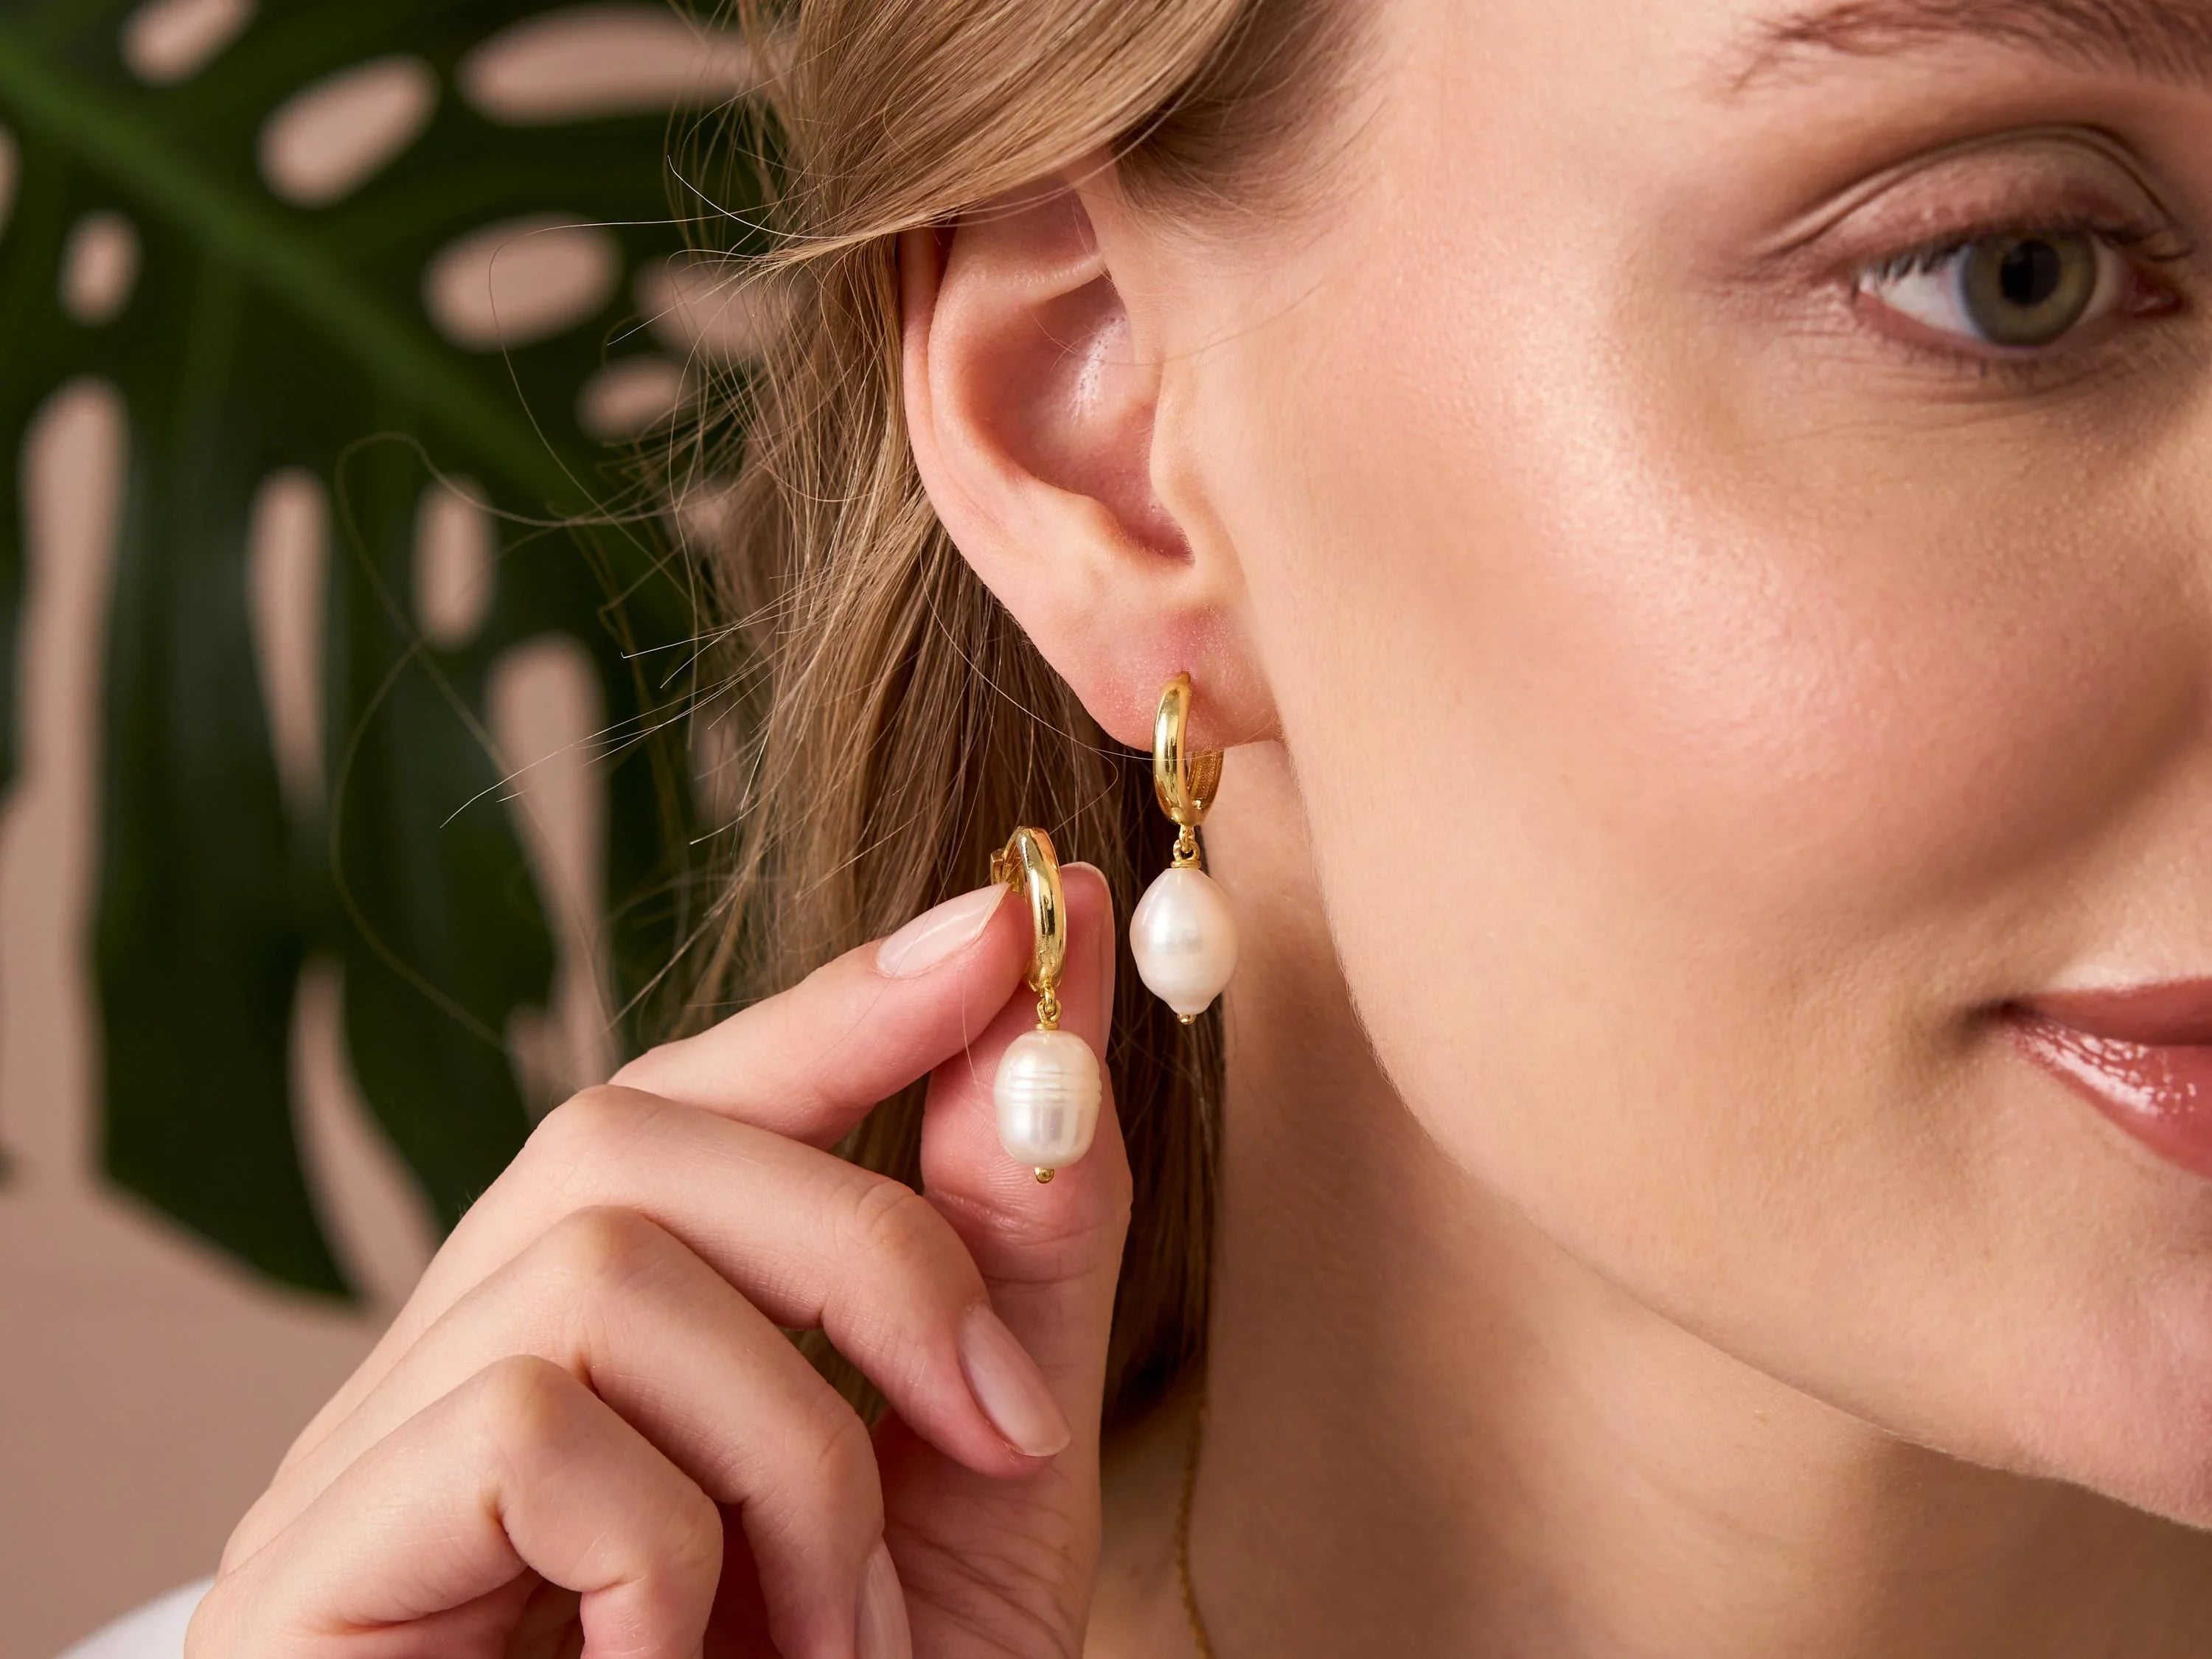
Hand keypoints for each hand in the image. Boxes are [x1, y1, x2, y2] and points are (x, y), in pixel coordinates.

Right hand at [189, 864, 1131, 1658]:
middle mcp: (472, 1347)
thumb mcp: (969, 1487)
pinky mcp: (314, 1561)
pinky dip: (677, 1557)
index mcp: (619, 1322)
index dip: (854, 989)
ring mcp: (375, 1451)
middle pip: (635, 1133)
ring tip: (832, 1634)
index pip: (711, 1084)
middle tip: (1000, 1427)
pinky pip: (535, 1433)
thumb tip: (1045, 1051)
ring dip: (790, 1452)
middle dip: (871, 1253)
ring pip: (602, 1272)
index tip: (1011, 911)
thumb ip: (1004, 1271)